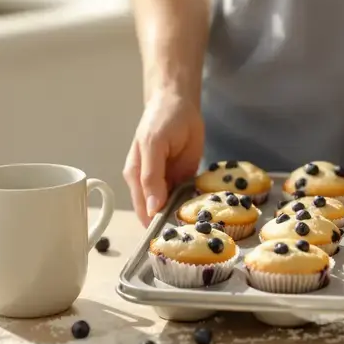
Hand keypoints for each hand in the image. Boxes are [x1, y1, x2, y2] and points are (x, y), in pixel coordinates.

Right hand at [123, 92, 204, 225]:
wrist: (179, 102)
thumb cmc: (161, 120)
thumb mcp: (154, 144)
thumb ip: (152, 176)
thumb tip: (151, 208)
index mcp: (136, 178)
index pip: (143, 211)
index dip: (155, 227)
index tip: (172, 241)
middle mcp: (150, 185)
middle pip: (158, 213)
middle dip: (173, 224)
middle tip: (191, 237)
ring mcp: (168, 183)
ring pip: (175, 208)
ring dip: (186, 217)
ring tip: (201, 228)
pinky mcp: (184, 179)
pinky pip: (189, 197)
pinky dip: (196, 205)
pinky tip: (206, 213)